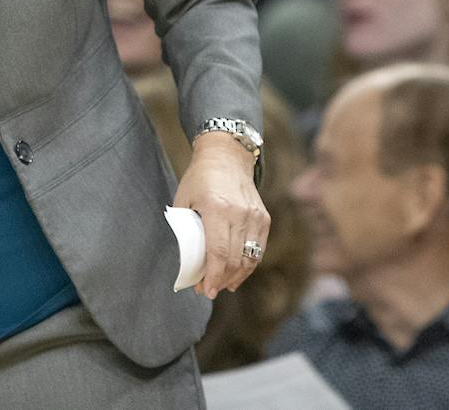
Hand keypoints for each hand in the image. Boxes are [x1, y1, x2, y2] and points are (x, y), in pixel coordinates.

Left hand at [172, 132, 268, 299]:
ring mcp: (255, 216)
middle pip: (234, 259)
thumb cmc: (199, 178)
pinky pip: (257, 250)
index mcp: (217, 208)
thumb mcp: (184, 199)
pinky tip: (236, 275)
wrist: (226, 156)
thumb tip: (185, 260)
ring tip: (220, 285)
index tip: (205, 291)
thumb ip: (185, 228)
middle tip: (207, 290)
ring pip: (248, 259)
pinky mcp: (263, 218)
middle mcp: (239, 213)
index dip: (212, 276)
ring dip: (234, 277)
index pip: (218, 252)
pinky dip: (247, 266)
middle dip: (220, 280)